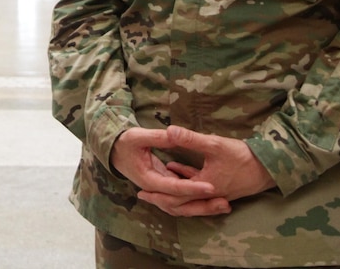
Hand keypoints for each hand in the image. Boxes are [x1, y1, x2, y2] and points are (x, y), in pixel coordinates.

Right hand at [111, 127, 230, 216]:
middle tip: (225, 202)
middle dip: (203, 204)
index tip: (211, 186)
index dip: (193, 187)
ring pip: (183, 205)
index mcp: (149, 179)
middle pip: (181, 203)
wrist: (114, 150)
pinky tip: (213, 196)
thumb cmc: (124, 142)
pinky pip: (182, 198)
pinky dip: (196, 199)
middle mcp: (155, 189)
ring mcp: (160, 190)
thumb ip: (157, 137)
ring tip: (224, 204)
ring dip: (202, 206)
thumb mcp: (138, 136)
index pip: (175, 187)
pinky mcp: (165, 186)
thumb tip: (174, 134)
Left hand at [135, 125, 276, 216]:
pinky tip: (175, 167)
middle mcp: (208, 195)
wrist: (269, 166)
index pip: (174, 197)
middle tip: (143, 194)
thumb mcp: (214, 144)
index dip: (157, 194)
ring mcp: (215, 193)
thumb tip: (168, 130)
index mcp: (203, 189)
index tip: (140, 191)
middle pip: (180, 203)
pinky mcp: (220, 186)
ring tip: (155, 185)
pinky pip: (198, 188)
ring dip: (172, 192)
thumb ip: (190, 139)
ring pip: (188, 197)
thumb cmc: (243, 156)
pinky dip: (185, 180)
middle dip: (161, 199)